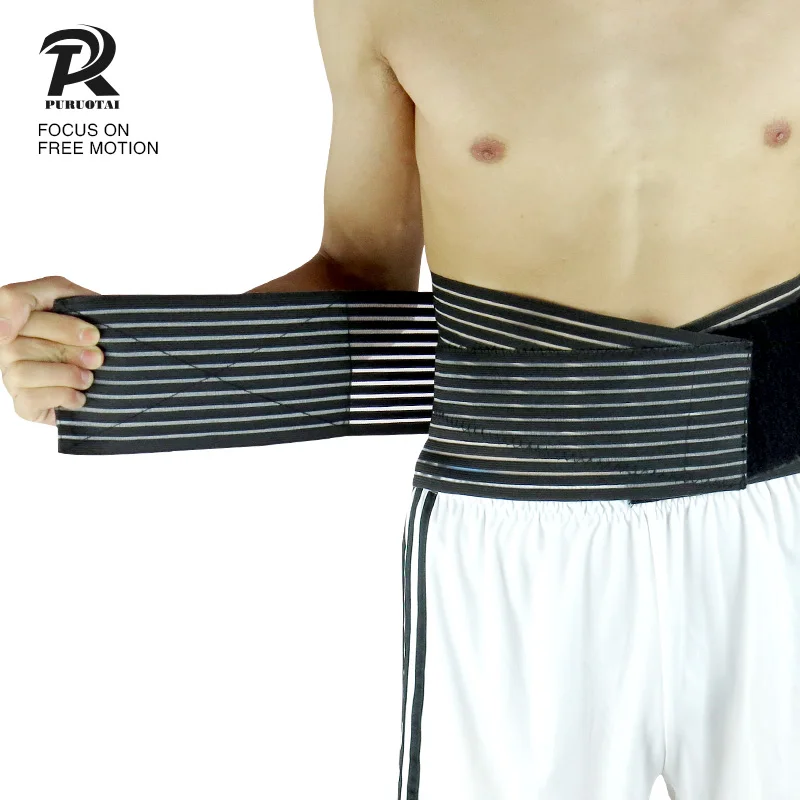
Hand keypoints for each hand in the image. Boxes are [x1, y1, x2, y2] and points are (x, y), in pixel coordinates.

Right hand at [0, 276, 102, 425]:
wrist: (110, 377)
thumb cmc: (92, 339)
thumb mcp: (87, 308)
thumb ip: (74, 296)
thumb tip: (72, 313)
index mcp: (24, 313)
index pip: (11, 300)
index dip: (12, 310)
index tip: (17, 325)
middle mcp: (9, 344)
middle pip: (20, 341)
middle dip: (67, 347)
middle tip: (97, 356)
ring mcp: (12, 374)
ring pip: (24, 372)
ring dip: (67, 374)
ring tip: (89, 377)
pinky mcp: (23, 403)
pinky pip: (31, 399)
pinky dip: (62, 396)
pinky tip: (79, 396)